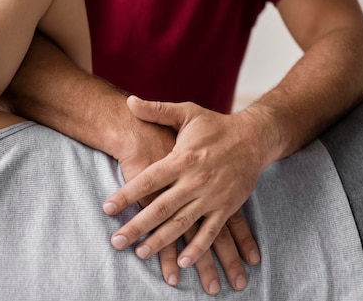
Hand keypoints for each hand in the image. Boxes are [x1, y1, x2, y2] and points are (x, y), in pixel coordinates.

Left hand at [103, 96, 265, 288]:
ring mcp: (211, 196)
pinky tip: (182, 261)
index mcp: (181, 158)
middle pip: (160, 208)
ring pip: (182, 224)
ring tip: (141, 253)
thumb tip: (129, 101)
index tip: (107, 208)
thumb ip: (157, 111)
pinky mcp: (227, 207)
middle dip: (137, 226)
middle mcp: (194, 180)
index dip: (126, 195)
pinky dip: (197, 248)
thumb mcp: (187, 112)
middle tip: (117, 241)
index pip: (147, 180)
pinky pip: (211, 232)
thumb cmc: (216, 125)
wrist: (255, 137)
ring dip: (161, 241)